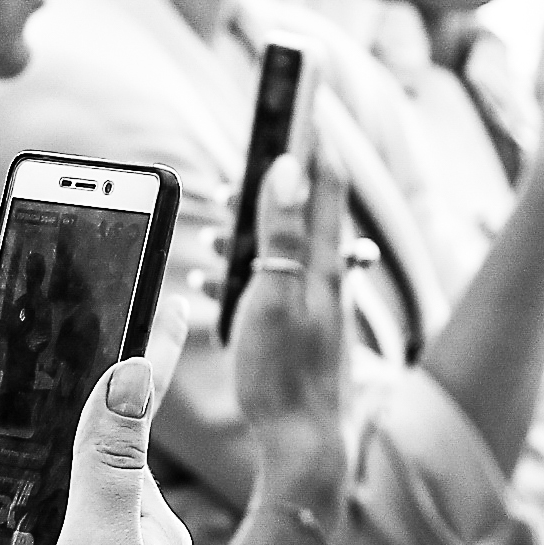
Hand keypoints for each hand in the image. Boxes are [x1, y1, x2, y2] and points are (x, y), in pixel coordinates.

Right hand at [228, 151, 350, 517]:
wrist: (304, 446)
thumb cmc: (287, 376)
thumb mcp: (276, 295)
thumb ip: (282, 231)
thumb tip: (287, 165)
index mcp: (323, 263)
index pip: (325, 181)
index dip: (313, 136)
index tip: (303, 98)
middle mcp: (327, 280)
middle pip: (302, 211)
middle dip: (271, 180)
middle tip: (244, 159)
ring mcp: (316, 307)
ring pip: (281, 250)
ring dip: (249, 230)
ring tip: (216, 227)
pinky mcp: (301, 332)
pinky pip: (270, 284)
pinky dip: (244, 271)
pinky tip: (218, 283)